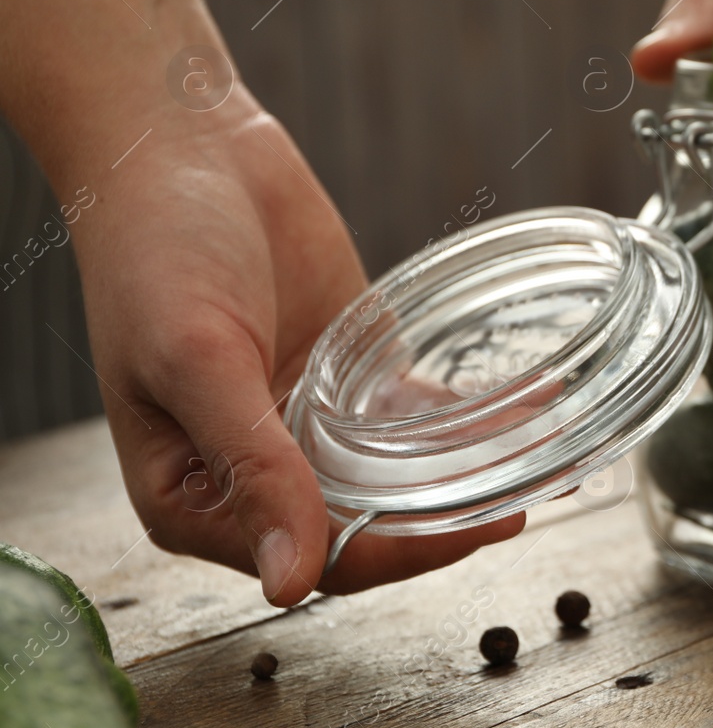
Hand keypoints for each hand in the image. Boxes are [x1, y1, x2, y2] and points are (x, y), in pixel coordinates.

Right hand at [74, 101, 523, 605]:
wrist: (179, 142)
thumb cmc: (155, 248)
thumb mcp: (199, 362)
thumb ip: (252, 469)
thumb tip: (288, 585)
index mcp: (193, 498)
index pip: (315, 558)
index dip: (398, 554)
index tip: (473, 532)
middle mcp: (253, 474)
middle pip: (366, 526)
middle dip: (445, 522)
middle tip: (522, 504)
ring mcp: (305, 424)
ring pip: (396, 476)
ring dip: (465, 477)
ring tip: (543, 466)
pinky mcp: (346, 373)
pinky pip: (413, 412)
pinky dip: (467, 417)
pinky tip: (526, 408)